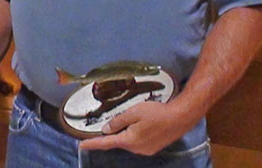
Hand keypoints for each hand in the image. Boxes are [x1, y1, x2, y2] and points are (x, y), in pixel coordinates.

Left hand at [78, 99, 198, 155]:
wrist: (180, 118)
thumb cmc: (157, 113)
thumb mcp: (133, 112)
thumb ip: (117, 121)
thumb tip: (106, 130)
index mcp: (130, 140)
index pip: (106, 143)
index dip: (92, 144)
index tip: (81, 145)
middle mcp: (136, 149)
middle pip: (118, 141)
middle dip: (114, 132)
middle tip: (118, 119)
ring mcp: (145, 150)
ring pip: (128, 141)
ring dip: (125, 132)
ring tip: (136, 118)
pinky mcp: (152, 148)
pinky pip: (137, 142)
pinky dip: (133, 134)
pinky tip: (141, 124)